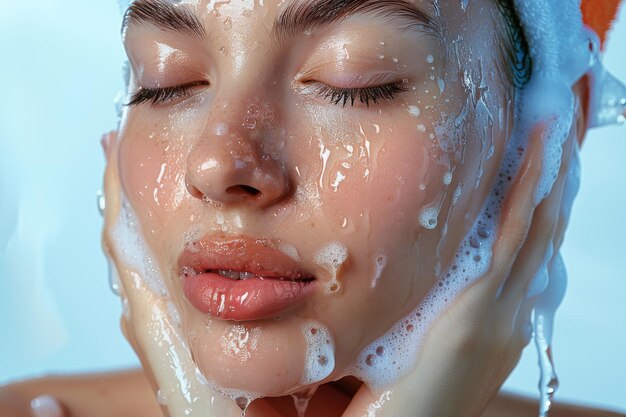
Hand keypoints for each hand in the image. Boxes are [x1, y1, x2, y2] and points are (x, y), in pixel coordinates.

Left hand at [340, 122, 577, 416]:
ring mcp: (502, 312)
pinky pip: (517, 235)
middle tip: (551, 132)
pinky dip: (532, 192)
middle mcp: (507, 314)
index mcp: (491, 322)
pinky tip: (540, 155)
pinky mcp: (484, 311)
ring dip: (546, 175)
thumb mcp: (412, 347)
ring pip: (535, 226)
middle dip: (548, 181)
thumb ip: (415, 311)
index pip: (520, 252)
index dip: (531, 208)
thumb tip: (389, 281)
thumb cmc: (394, 403)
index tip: (529, 167)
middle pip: (537, 233)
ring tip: (551, 129)